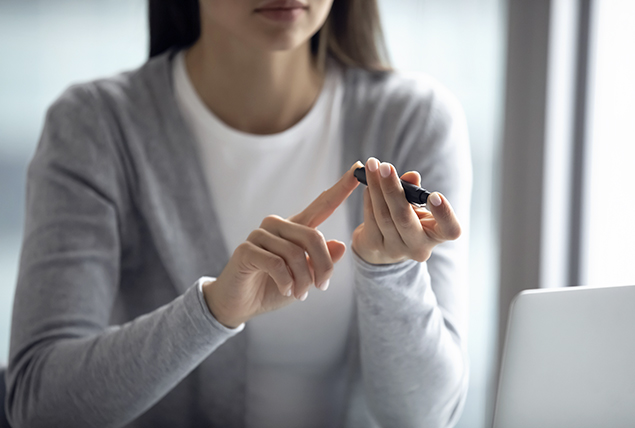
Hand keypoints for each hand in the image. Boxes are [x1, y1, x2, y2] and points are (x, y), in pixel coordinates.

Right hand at [202, 163, 360, 327]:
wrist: (240, 304)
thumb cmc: (273, 288)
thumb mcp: (306, 279)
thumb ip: (321, 262)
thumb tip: (341, 245)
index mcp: (295, 228)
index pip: (322, 205)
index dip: (340, 188)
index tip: (358, 169)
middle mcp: (277, 225)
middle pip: (313, 237)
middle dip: (324, 267)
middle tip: (322, 288)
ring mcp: (260, 235)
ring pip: (295, 254)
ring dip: (303, 280)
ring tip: (300, 295)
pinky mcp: (246, 250)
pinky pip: (276, 263)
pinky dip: (285, 281)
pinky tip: (286, 290)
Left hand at [352, 157, 461, 264]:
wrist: (384, 245)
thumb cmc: (408, 219)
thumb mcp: (417, 206)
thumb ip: (415, 192)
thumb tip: (411, 176)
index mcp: (437, 235)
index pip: (451, 230)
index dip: (445, 214)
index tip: (435, 195)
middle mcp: (418, 247)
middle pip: (404, 219)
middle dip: (393, 189)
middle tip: (385, 167)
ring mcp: (396, 250)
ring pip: (384, 216)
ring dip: (376, 188)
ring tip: (372, 167)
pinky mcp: (375, 247)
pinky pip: (370, 219)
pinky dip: (369, 198)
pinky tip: (368, 184)